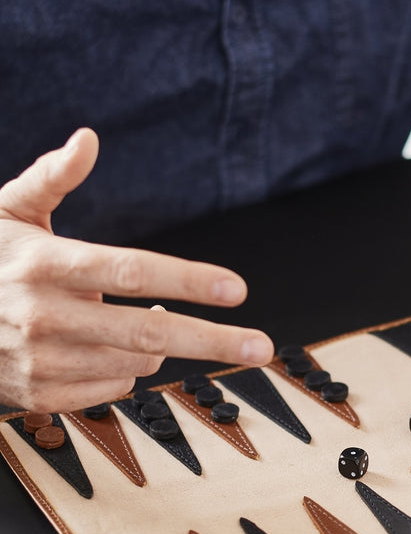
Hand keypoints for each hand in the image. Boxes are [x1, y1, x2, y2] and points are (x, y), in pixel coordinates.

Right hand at [0, 128, 274, 412]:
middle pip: (148, 333)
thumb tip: (88, 139)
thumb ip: (50, 178)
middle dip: (214, 341)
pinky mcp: (40, 394)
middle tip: (262, 346)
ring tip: (145, 321)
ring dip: (159, 346)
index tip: (237, 289)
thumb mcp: (7, 212)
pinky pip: (116, 387)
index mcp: (42, 264)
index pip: (129, 272)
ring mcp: (40, 361)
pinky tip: (107, 348)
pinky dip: (127, 370)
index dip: (187, 281)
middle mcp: (43, 316)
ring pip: (137, 363)